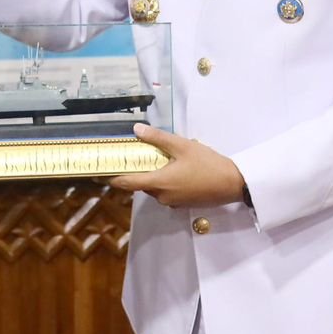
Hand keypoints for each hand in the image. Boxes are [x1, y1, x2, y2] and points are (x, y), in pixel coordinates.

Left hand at [108, 124, 248, 208]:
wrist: (233, 184)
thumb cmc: (207, 164)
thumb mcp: (182, 146)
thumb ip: (158, 138)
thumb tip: (136, 129)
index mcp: (159, 183)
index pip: (126, 183)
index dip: (111, 177)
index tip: (98, 171)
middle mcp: (162, 196)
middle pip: (141, 183)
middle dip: (138, 170)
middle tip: (137, 153)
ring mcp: (172, 202)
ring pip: (154, 187)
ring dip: (154, 174)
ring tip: (162, 157)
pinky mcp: (182, 204)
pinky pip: (166, 191)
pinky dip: (165, 181)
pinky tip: (176, 168)